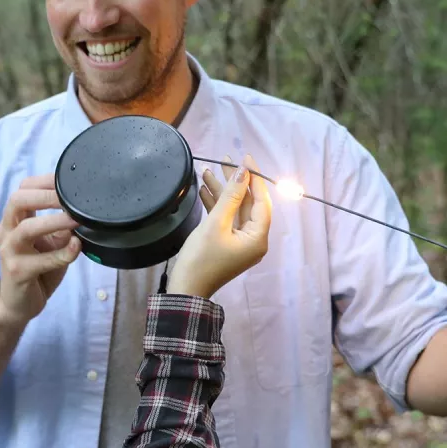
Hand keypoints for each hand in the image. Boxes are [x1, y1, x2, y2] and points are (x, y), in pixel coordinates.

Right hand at [0, 175, 80, 325]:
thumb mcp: (52, 243)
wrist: (18, 304)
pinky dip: (62, 253)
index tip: (68, 180)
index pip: (23, 189)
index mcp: (15, 220)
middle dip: (45, 195)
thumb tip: (85, 212)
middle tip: (70, 197)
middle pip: (17, 200)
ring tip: (75, 219)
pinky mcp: (18, 272)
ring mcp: (9, 251)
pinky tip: (77, 248)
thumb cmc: (37, 270)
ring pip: (26, 228)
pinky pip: (42, 260)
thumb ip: (63, 227)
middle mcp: (8, 231)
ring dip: (53, 221)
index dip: (45, 181)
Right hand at [167, 153, 270, 297]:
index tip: (245, 158)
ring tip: (207, 171)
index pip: (261, 201)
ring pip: (234, 209)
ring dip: (222, 192)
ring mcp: (240, 242)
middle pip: (247, 204)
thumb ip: (230, 196)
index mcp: (258, 237)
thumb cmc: (201, 258)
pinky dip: (216, 205)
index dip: (254, 178)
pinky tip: (204, 189)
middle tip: (225, 160)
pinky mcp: (227, 243)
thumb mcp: (215, 224)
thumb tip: (243, 173)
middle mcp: (254, 239)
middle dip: (235, 182)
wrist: (185, 289)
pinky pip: (226, 219)